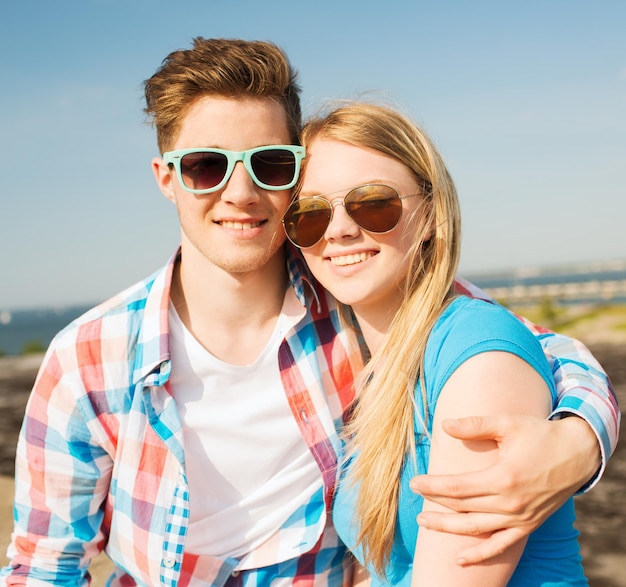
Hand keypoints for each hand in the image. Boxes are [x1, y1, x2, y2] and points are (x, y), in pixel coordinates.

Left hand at [410, 414, 599, 564]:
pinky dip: (480, 555)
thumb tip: (445, 425)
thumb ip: (475, 425)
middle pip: (462, 507)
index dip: (432, 486)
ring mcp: (519, 518)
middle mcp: (510, 503)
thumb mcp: (508, 423)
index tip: (414, 483)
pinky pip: (501, 545)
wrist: (578, 453)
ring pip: (475, 528)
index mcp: (502, 478)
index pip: (457, 487)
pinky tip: (461, 559)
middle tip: (415, 495)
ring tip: (425, 522)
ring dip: (447, 528)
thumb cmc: (540, 434)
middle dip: (434, 502)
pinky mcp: (528, 525)